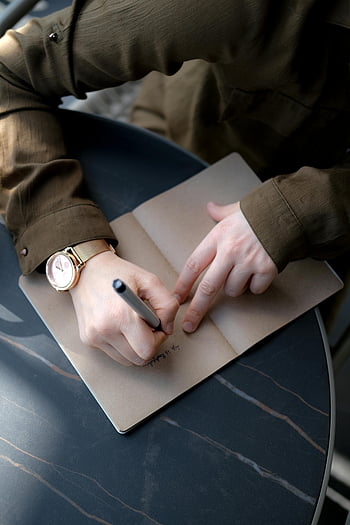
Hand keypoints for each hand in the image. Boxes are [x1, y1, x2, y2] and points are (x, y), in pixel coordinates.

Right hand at [70, 251, 178, 365]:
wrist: (86, 270)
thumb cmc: (118, 273)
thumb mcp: (150, 281)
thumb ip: (167, 304)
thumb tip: (168, 328)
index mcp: (121, 315)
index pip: (147, 349)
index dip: (159, 339)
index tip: (158, 326)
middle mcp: (104, 329)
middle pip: (138, 359)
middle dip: (148, 344)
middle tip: (148, 326)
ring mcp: (94, 336)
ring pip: (126, 360)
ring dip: (135, 347)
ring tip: (134, 326)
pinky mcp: (88, 339)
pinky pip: (113, 353)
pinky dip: (122, 345)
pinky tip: (121, 326)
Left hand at [174, 201, 277, 331]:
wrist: (288, 214)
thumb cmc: (260, 213)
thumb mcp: (235, 210)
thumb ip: (220, 212)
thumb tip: (210, 207)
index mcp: (218, 237)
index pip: (194, 265)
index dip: (183, 284)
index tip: (176, 298)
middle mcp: (230, 251)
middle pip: (208, 287)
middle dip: (197, 309)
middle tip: (189, 323)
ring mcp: (248, 262)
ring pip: (232, 290)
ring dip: (235, 286)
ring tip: (243, 270)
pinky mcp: (265, 270)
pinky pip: (255, 289)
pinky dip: (256, 285)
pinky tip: (259, 272)